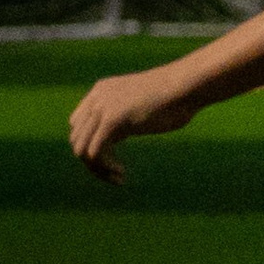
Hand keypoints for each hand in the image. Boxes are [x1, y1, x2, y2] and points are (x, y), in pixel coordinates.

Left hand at [67, 64, 196, 186]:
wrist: (186, 86)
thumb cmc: (176, 98)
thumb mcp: (141, 107)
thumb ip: (124, 118)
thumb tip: (117, 136)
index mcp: (101, 91)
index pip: (78, 125)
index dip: (92, 146)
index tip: (114, 158)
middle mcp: (96, 98)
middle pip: (77, 138)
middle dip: (93, 162)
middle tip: (115, 174)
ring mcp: (102, 108)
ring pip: (82, 149)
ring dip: (98, 169)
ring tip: (118, 177)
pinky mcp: (111, 120)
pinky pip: (94, 152)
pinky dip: (105, 168)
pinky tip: (121, 173)